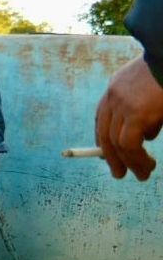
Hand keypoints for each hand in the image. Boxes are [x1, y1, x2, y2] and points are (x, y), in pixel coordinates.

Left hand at [95, 56, 162, 179]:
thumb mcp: (155, 86)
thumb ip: (147, 107)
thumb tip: (147, 134)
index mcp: (118, 84)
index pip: (103, 116)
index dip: (105, 137)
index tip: (109, 152)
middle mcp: (115, 95)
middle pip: (104, 132)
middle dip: (111, 156)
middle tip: (119, 173)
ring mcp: (123, 104)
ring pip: (117, 143)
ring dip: (130, 162)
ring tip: (143, 174)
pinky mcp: (136, 114)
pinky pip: (128, 145)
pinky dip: (136, 160)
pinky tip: (146, 166)